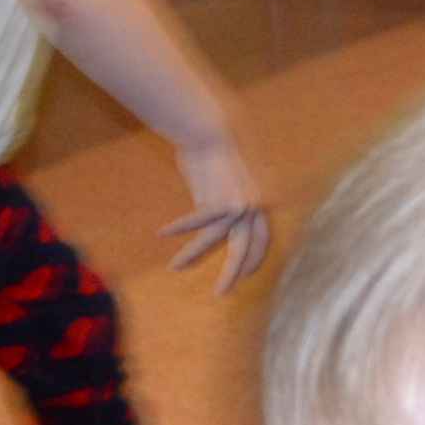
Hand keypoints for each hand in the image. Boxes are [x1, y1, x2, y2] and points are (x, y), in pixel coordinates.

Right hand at [161, 132, 274, 293]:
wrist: (214, 131)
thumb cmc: (216, 153)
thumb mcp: (228, 182)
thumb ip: (226, 202)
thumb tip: (215, 215)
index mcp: (259, 202)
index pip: (262, 238)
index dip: (254, 257)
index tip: (246, 274)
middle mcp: (254, 206)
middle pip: (245, 248)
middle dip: (233, 273)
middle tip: (221, 293)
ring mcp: (238, 205)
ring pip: (213, 241)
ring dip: (191, 254)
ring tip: (174, 267)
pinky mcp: (220, 201)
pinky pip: (195, 223)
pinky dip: (179, 228)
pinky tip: (162, 233)